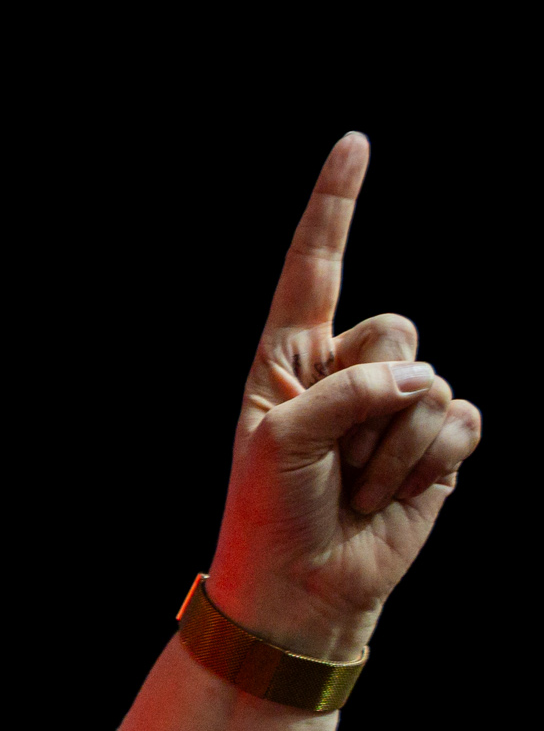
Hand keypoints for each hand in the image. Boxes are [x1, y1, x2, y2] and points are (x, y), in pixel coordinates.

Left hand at [204, 133, 483, 659]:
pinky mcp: (440, 441)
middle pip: (396, 328)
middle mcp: (348, 368)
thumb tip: (422, 380)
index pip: (318, 267)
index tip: (356, 143)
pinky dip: (428, 462)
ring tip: (354, 485)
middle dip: (368, 394)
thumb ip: (341, 392)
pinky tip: (395, 494)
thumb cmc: (270, 511)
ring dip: (391, 446)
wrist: (304, 587)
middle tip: (331, 457)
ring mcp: (398, 403)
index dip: (338, 205)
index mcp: (290, 357)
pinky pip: (461, 422)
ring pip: (430, 382)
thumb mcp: (277, 442)